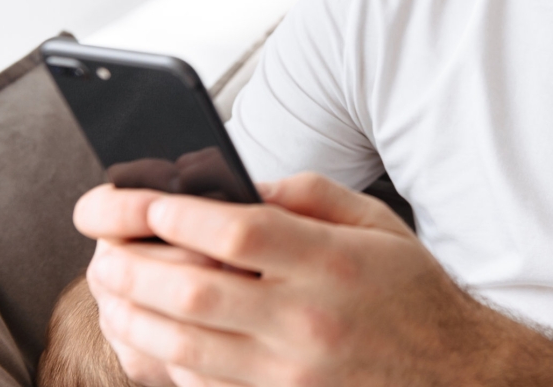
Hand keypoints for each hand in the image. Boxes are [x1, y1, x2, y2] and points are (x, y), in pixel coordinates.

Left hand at [75, 173, 497, 386]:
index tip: (139, 201)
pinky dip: (160, 358)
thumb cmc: (410, 290)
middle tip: (100, 244)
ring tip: (107, 285)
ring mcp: (289, 373)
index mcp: (332, 263)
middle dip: (131, 264)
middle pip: (194, 292)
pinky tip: (143, 331)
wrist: (453, 373)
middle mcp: (306, 321)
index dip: (178, 214)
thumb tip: (240, 186)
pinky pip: (200, 385)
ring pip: (183, 345)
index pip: (239, 233)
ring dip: (131, 312)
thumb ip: (310, 195)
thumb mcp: (377, 222)